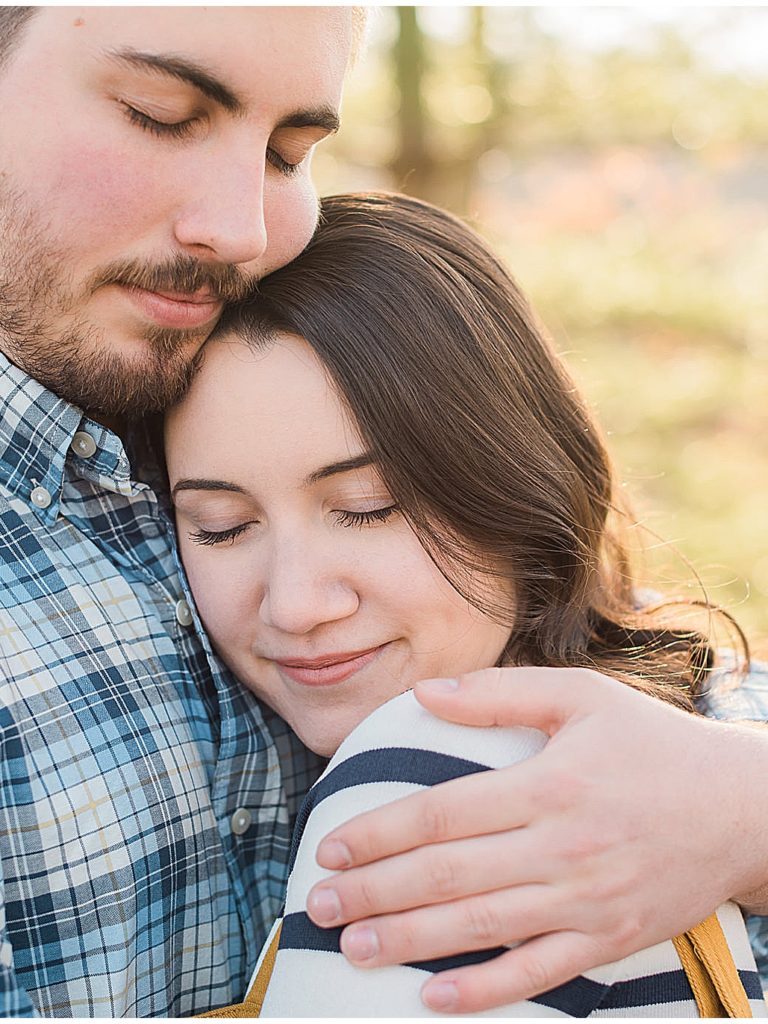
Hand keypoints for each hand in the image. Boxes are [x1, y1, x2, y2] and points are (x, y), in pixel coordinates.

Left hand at [306, 666, 767, 1012]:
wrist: (740, 808)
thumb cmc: (652, 743)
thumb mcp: (581, 697)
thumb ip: (500, 693)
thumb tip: (425, 693)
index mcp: (548, 783)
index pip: (442, 813)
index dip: (379, 831)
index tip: (332, 844)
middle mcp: (560, 847)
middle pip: (447, 875)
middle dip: (375, 892)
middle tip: (319, 904)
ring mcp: (585, 902)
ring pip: (480, 929)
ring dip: (409, 943)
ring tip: (351, 949)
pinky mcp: (608, 941)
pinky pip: (537, 974)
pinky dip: (484, 991)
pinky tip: (434, 1000)